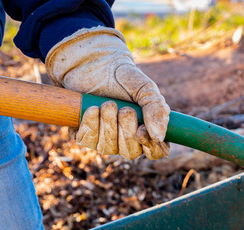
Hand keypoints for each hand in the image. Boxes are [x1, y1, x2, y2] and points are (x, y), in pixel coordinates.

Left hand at [45, 27, 169, 159]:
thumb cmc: (122, 77)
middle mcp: (127, 140)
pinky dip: (91, 124)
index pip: (155, 152)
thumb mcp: (144, 88)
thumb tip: (159, 137)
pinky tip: (93, 109)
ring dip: (108, 125)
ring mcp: (104, 140)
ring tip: (108, 104)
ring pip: (107, 148)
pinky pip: (87, 141)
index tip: (141, 131)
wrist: (93, 64)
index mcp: (147, 130)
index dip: (151, 148)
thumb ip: (157, 109)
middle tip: (125, 109)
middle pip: (130, 152)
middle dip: (126, 131)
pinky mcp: (84, 134)